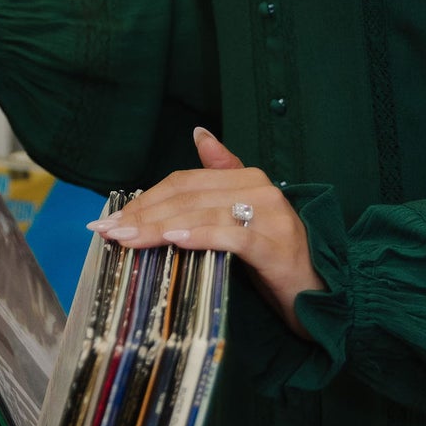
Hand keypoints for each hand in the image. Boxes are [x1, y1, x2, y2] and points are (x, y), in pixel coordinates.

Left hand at [91, 126, 325, 337]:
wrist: (318, 292)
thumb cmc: (273, 257)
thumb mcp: (244, 214)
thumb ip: (222, 174)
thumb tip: (199, 133)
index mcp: (248, 179)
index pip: (185, 182)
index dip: (146, 198)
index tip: (112, 218)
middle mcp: (260, 190)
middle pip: (188, 197)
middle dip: (143, 214)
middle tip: (107, 231)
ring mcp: (270, 217)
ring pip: (203, 215)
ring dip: (159, 227)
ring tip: (127, 239)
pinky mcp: (275, 247)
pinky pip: (232, 236)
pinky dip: (200, 236)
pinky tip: (174, 241)